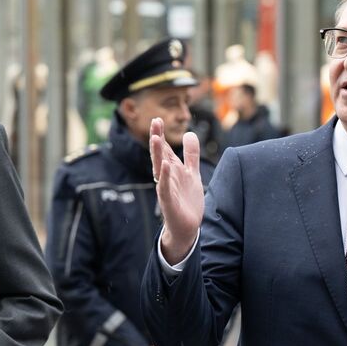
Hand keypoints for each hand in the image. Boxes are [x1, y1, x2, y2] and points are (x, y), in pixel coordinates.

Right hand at [150, 118, 203, 263]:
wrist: (187, 227)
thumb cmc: (187, 200)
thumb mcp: (192, 173)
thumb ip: (191, 155)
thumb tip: (190, 133)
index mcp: (172, 170)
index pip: (164, 149)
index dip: (161, 135)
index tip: (158, 119)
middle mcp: (166, 177)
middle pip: (160, 155)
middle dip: (157, 139)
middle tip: (154, 121)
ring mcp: (166, 188)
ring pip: (159, 168)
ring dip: (157, 154)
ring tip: (156, 138)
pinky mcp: (168, 201)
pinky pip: (165, 187)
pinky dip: (164, 176)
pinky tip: (164, 165)